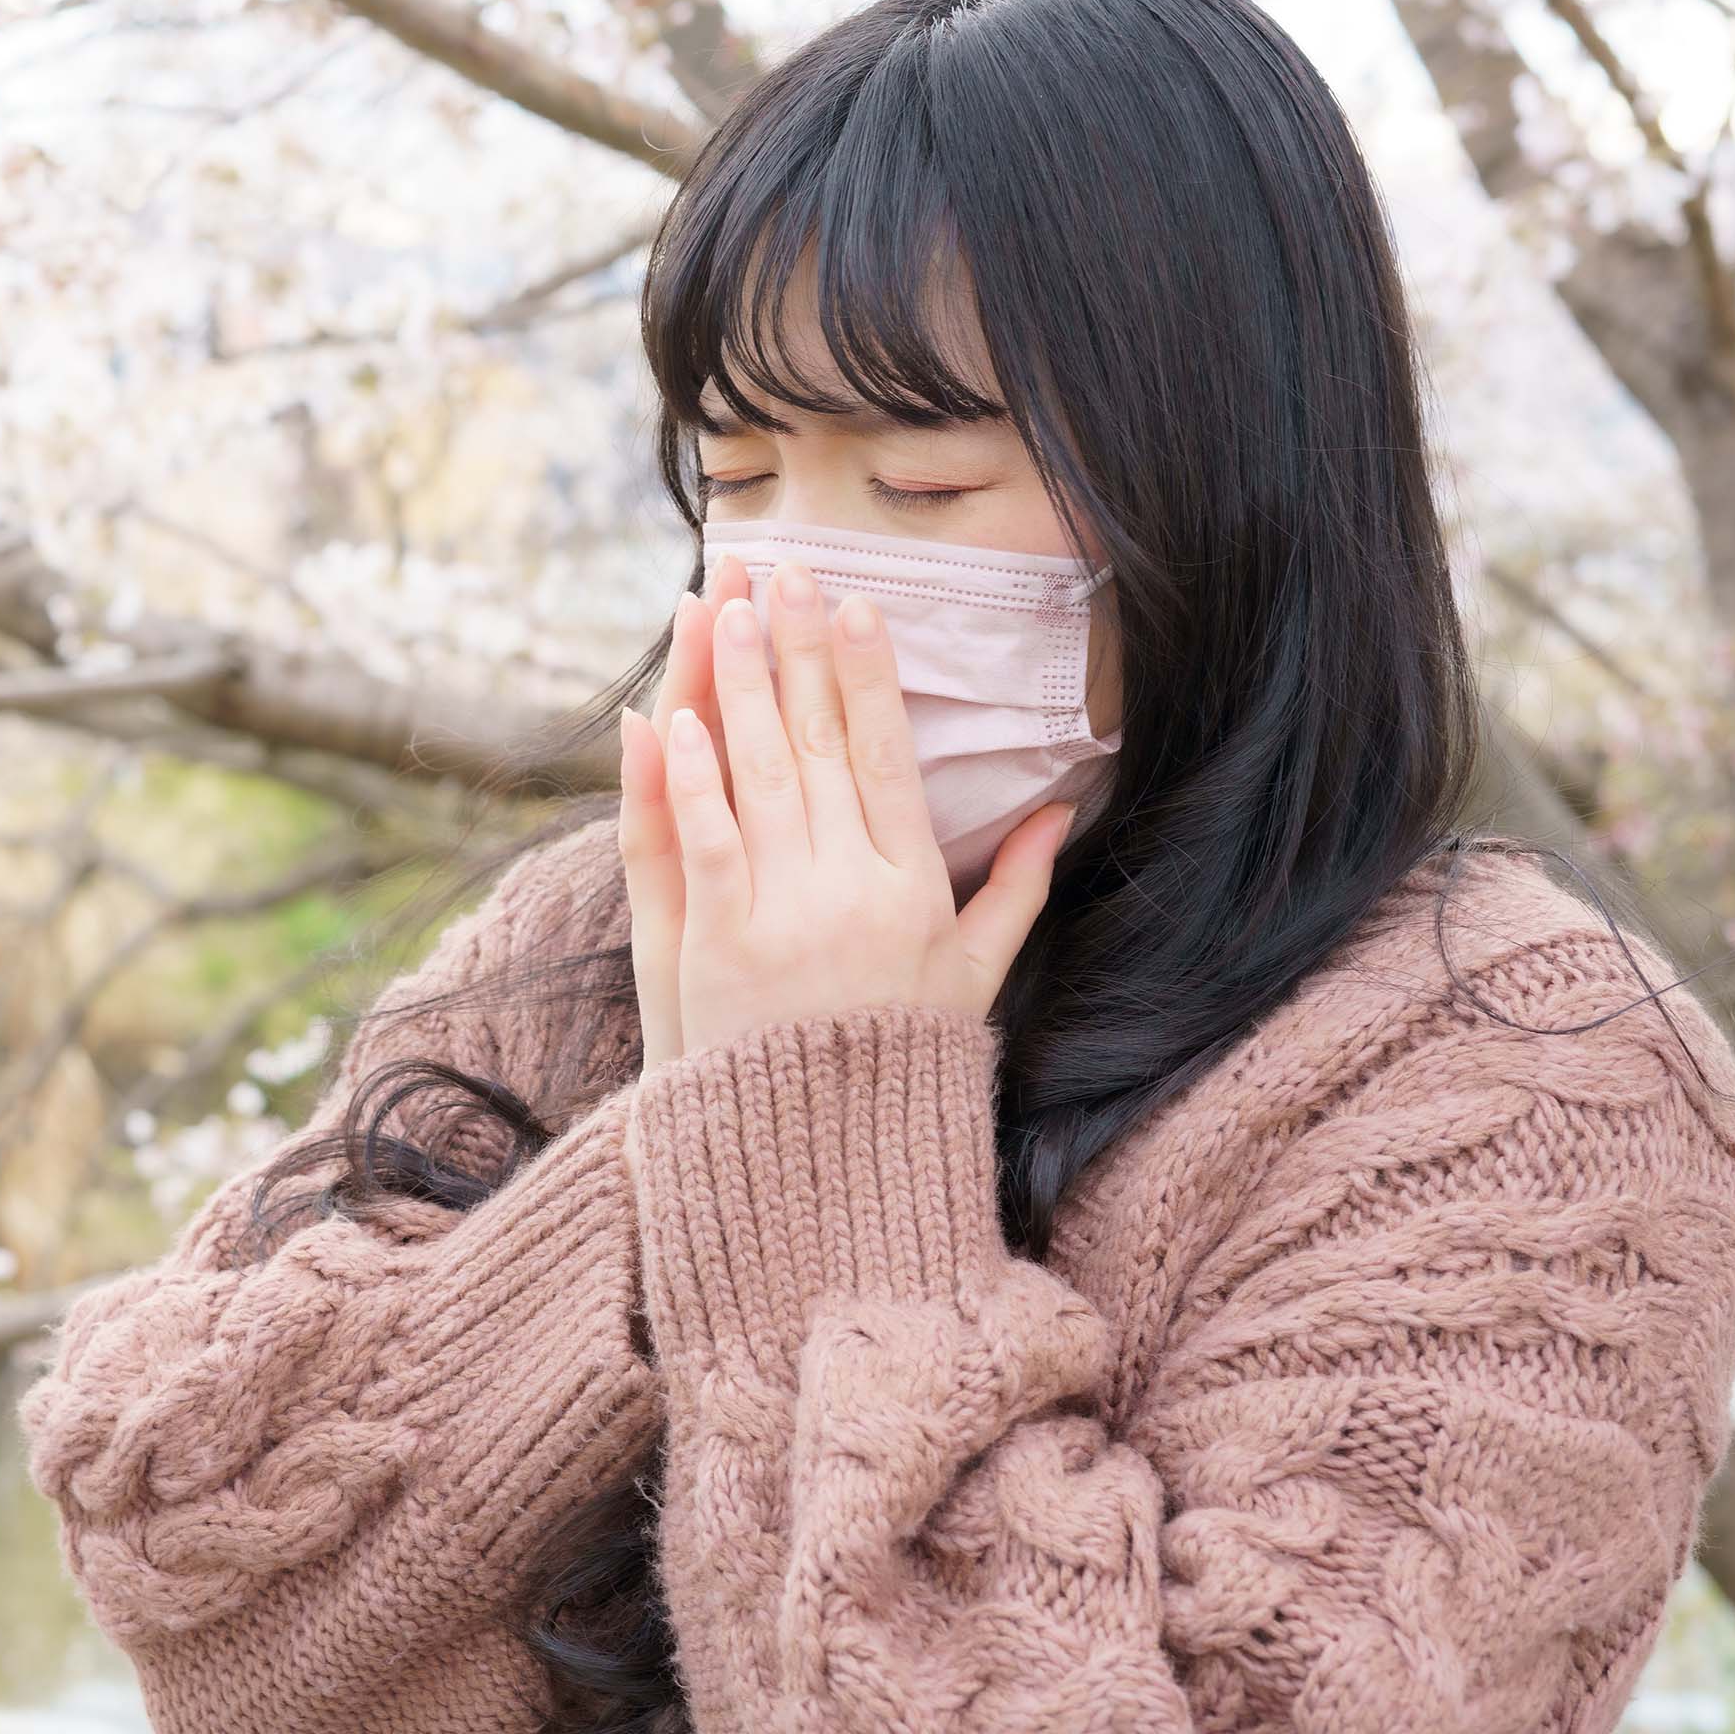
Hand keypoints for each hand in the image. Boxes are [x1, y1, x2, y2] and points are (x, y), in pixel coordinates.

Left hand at [617, 559, 1071, 1067]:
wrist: (825, 1164)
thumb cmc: (899, 1068)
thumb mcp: (973, 980)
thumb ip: (1013, 892)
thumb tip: (1059, 818)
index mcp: (915, 889)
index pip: (892, 757)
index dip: (872, 675)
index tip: (857, 604)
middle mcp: (854, 891)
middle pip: (822, 745)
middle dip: (798, 650)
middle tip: (782, 570)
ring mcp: (785, 915)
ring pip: (760, 775)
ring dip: (736, 685)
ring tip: (722, 608)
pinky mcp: (719, 945)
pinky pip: (704, 842)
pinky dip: (689, 777)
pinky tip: (674, 716)